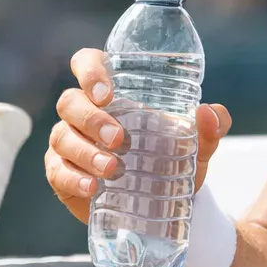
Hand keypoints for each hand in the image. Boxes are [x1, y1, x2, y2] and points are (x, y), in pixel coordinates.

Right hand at [44, 47, 231, 222]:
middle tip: (120, 140)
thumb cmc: (172, 159)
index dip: (89, 70)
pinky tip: (92, 187)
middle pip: (70, 101)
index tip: (107, 93)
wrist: (163, 204)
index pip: (86, 62)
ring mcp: (69, 141)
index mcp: (112, 92)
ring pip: (62, 136)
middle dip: (92, 119)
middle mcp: (85, 111)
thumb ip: (210, 128)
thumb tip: (208, 113)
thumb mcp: (196, 146)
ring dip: (85, 152)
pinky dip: (73, 177)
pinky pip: (56, 170)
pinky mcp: (61, 171)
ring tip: (113, 169)